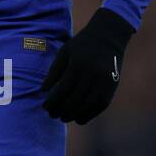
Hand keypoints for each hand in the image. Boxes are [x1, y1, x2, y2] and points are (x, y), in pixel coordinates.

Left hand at [42, 8, 133, 123]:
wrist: (108, 37)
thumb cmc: (81, 45)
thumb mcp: (64, 52)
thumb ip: (54, 71)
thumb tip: (43, 91)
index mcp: (79, 64)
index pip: (63, 90)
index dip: (53, 101)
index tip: (45, 107)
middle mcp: (93, 74)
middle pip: (75, 100)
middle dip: (61, 110)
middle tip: (52, 115)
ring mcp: (104, 82)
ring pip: (88, 106)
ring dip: (74, 115)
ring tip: (63, 118)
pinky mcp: (112, 87)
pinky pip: (100, 106)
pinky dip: (89, 115)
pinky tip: (79, 118)